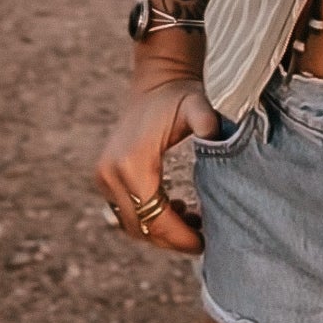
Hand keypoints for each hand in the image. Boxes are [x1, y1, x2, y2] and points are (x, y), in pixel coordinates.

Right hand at [94, 73, 218, 254]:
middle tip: (202, 238)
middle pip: (142, 226)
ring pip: (133, 223)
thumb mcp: (197, 106)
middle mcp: (112, 173)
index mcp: (132, 162)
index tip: (204, 242)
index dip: (179, 235)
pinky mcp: (105, 176)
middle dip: (172, 238)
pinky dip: (149, 217)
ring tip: (192, 220)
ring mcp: (105, 176)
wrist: (156, 80)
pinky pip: (126, 211)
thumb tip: (217, 137)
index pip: (155, 216)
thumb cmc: (180, 95)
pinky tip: (174, 207)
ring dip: (160, 229)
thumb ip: (207, 122)